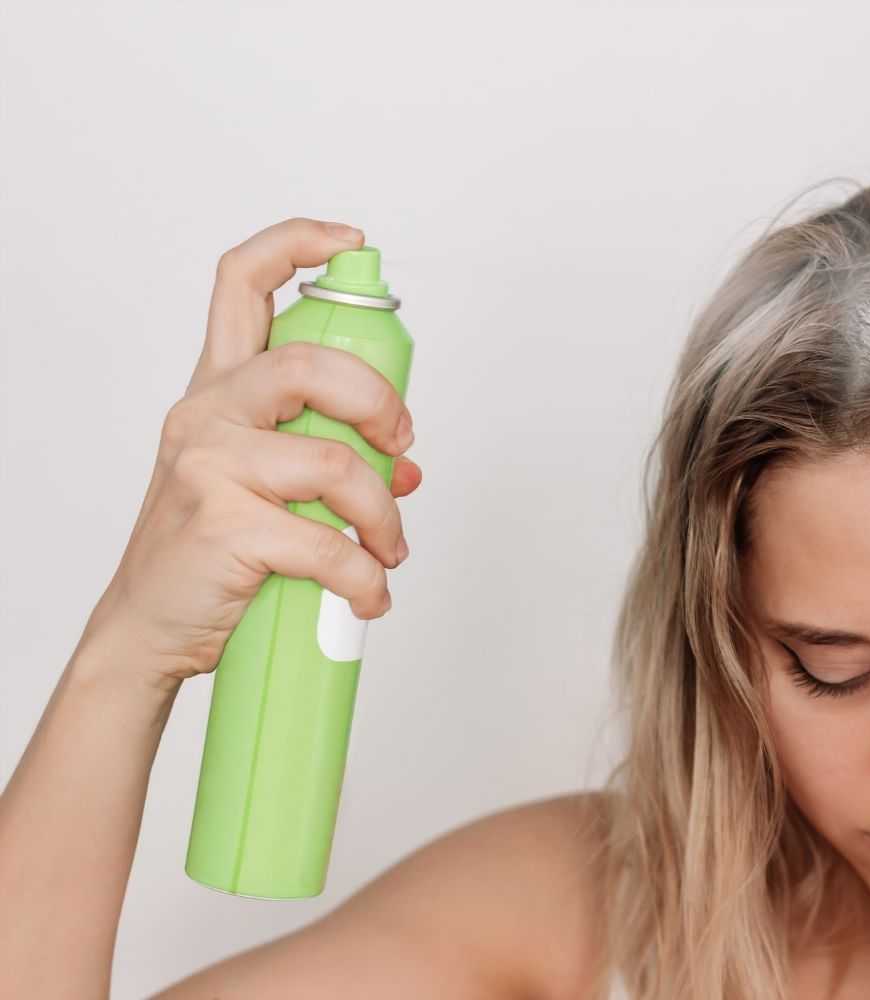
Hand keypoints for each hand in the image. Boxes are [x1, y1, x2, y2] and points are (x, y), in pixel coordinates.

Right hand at [83, 217, 422, 689]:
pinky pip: (327, 543)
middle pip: (308, 365)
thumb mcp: (262, 487)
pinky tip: (368, 595)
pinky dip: (365, 576)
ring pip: (333, 462)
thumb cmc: (210, 554)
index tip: (351, 242)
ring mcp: (207, 465)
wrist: (148, 631)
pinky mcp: (221, 524)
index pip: (241, 284)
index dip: (297, 245)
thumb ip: (327, 460)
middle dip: (379, 402)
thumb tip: (406, 466)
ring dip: (383, 513)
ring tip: (387, 549)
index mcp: (218, 390)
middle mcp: (206, 413)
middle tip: (400, 445)